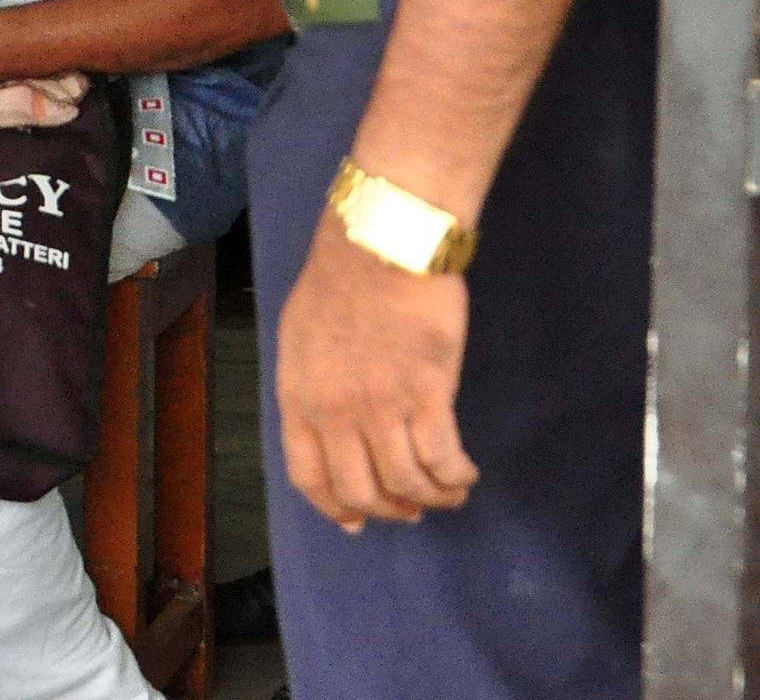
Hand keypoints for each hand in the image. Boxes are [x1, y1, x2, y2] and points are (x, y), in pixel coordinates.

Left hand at [276, 215, 480, 532]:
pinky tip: (465, 474)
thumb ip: (312, 382)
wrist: (380, 242)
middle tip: (410, 508)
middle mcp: (335, 411)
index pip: (308, 474)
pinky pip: (443, 462)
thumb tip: (328, 419)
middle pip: (361, 490)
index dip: (334, 506)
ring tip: (447, 491)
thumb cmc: (340, 277)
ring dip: (431, 498)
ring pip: (407, 485)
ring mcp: (381, 408)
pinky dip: (456, 478)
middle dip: (388, 509)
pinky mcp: (427, 396)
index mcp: (298, 394)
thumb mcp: (301, 333)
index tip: (355, 522)